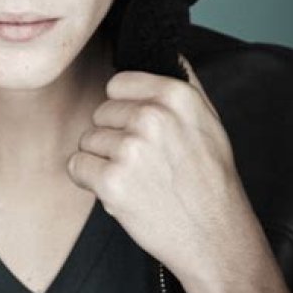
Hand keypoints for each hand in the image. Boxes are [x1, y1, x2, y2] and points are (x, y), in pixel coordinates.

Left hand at [67, 54, 260, 284]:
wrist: (215, 237)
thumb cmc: (210, 181)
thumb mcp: (208, 121)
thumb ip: (181, 84)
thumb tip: (162, 54)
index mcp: (176, 95)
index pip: (117, 84)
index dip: (124, 109)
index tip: (140, 130)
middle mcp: (152, 117)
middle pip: (100, 112)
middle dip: (114, 137)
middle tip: (145, 163)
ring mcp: (130, 149)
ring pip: (87, 140)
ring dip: (103, 161)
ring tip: (138, 180)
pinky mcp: (111, 181)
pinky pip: (77, 166)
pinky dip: (90, 181)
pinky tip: (120, 192)